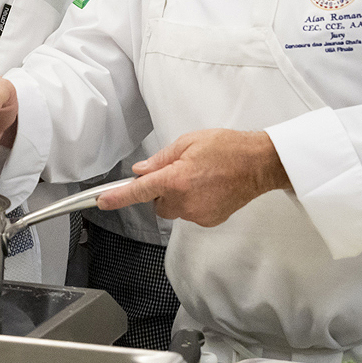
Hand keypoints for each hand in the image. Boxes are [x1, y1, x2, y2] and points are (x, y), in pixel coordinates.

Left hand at [97, 129, 290, 226]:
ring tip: (200, 178)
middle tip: (180, 172)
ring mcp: (198, 214)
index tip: (102, 201)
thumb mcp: (190, 142)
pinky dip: (193, 203)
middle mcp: (185, 201)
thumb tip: (142, 170)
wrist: (259, 164)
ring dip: (178, 197)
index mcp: (177, 179)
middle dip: (161, 191)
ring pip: (174, 210)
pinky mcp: (209, 220)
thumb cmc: (229, 148)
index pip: (139, 191)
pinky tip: (209, 188)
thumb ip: (162, 158)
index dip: (118, 197)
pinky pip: (190, 214)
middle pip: (157, 203)